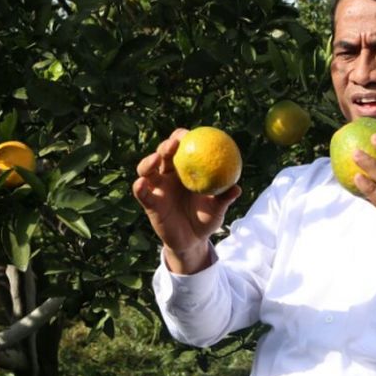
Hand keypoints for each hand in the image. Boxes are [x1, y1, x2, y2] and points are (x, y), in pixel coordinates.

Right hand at [132, 128, 241, 274]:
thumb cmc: (207, 218)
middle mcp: (169, 174)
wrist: (193, 240)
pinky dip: (139, 187)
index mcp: (186, 168)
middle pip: (163, 153)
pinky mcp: (150, 202)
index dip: (183, 137)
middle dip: (167, 144)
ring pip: (146, 169)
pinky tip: (141, 184)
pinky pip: (141, 193)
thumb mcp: (217, 208)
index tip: (189, 134)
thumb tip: (237, 189)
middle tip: (174, 144)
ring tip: (156, 159)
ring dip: (148, 161)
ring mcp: (158, 187)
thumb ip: (224, 198)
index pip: (181, 146)